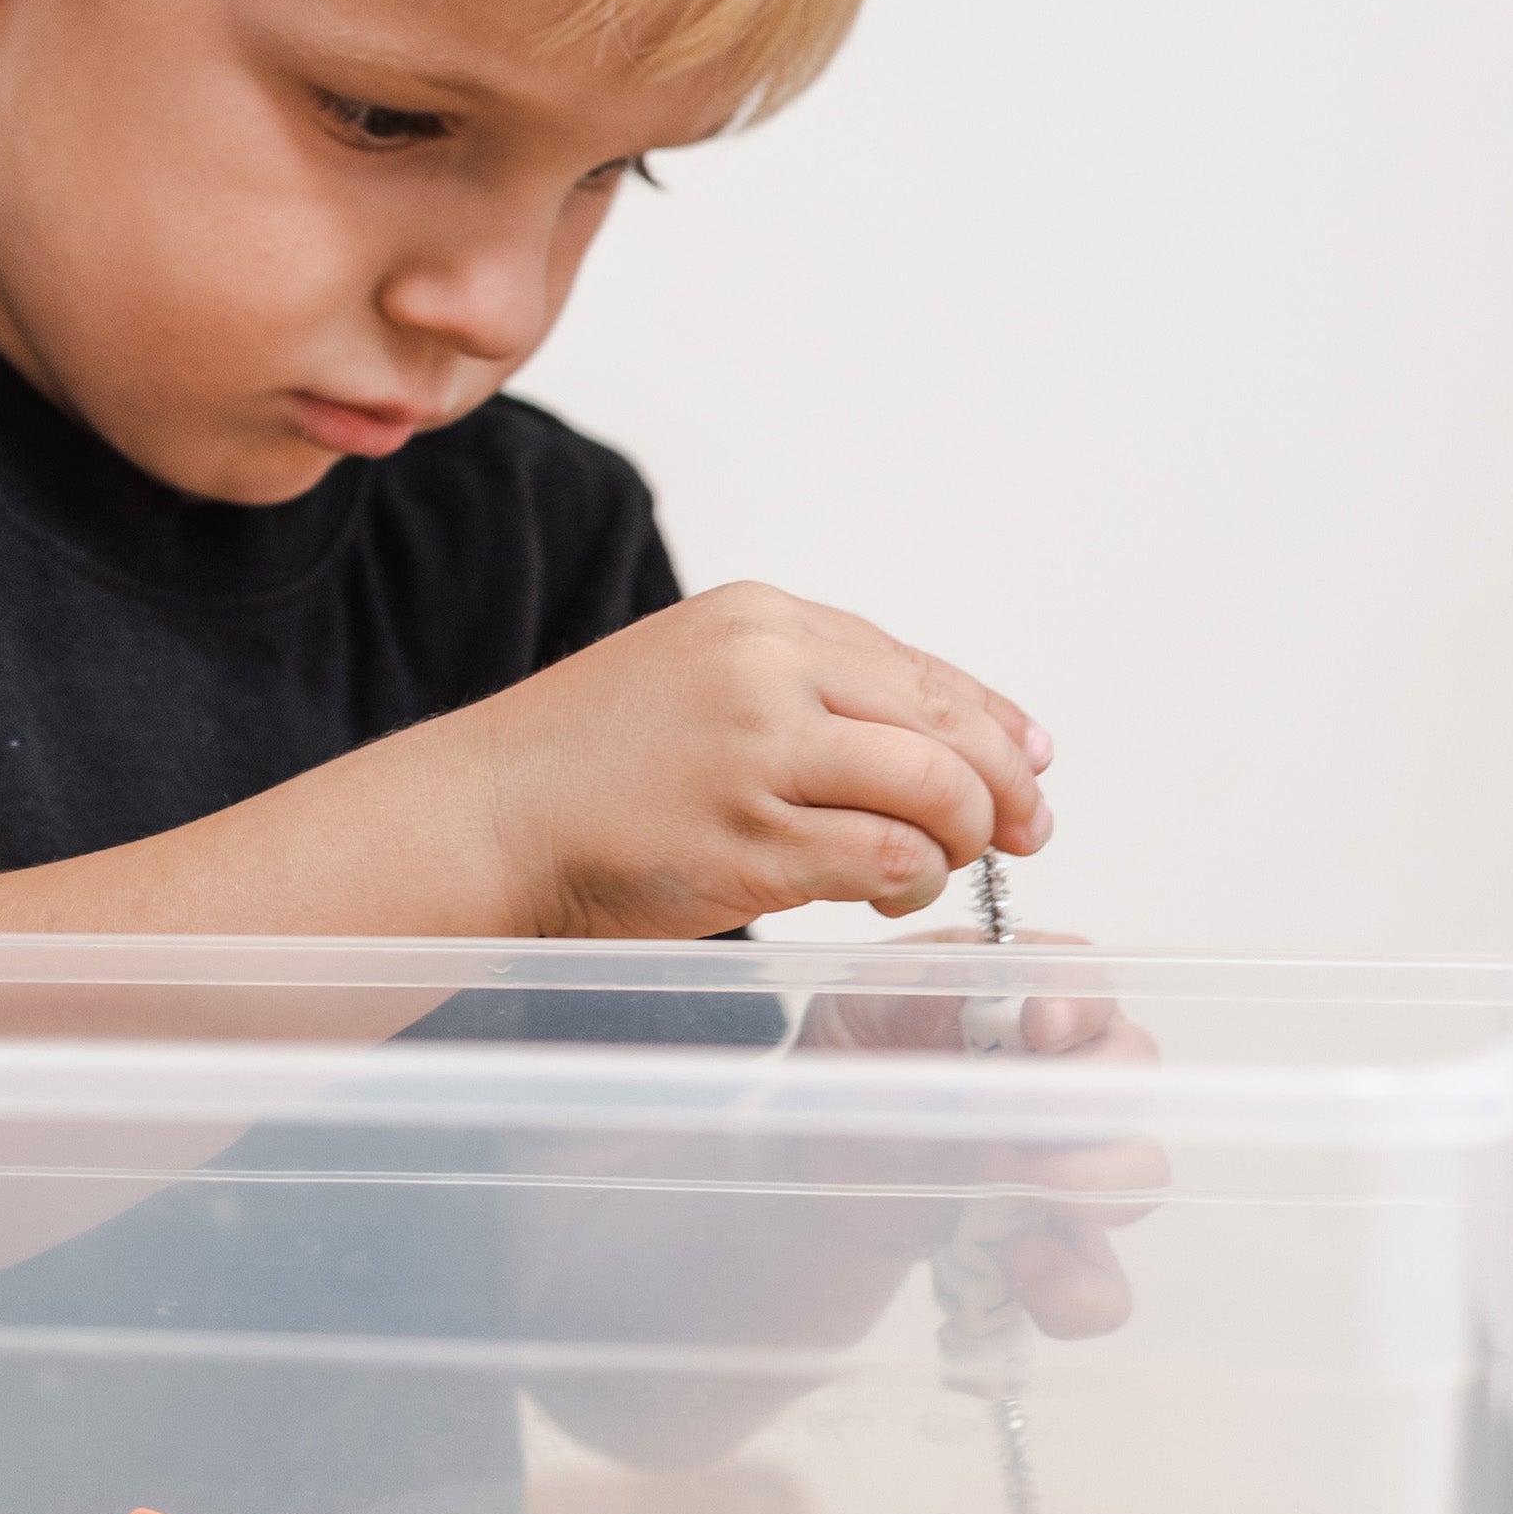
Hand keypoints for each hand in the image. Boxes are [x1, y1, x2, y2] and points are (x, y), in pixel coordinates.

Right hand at [441, 582, 1050, 938]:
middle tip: (1023, 834)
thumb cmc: (582, 764)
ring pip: (935, 789)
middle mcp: (766, 669)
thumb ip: (805, 691)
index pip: (919, 665)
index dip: (994, 722)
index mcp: (759, 618)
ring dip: (964, 838)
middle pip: (947, 724)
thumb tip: (942, 740)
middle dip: (1005, 788)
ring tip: (943, 868)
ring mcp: (757, 753)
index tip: (1029, 762)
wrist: (483, 816)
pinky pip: (885, 857)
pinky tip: (888, 895)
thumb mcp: (694, 677)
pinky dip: (911, 880)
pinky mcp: (749, 839)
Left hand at [798, 927, 1168, 1336]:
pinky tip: (1018, 1270)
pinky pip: (1104, 1281)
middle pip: (1134, 1075)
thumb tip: (969, 997)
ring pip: (1142, 1175)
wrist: (815, 1161)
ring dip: (1094, 1193)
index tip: (1039, 1029)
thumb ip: (911, 993)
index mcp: (1023, 1001)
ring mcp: (1070, 1160)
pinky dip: (1077, 1291)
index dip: (1080, 1003)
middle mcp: (1067, 1074)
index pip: (1087, 983)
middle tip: (1013, 1138)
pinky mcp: (1054, 1239)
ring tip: (1012, 1200)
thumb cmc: (850, 1062)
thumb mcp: (854, 1007)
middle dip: (1089, 1108)